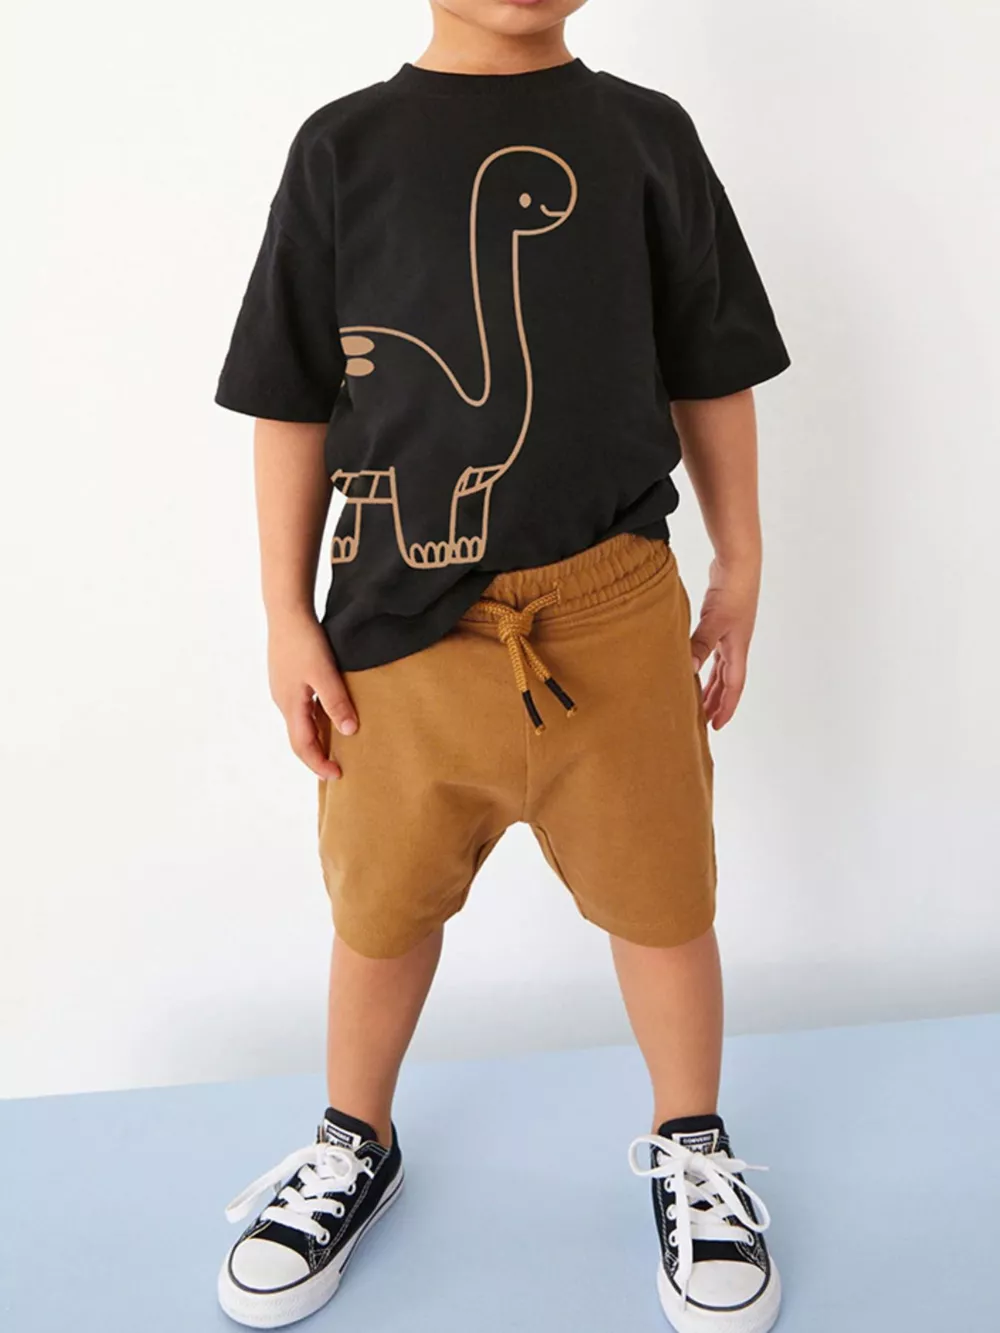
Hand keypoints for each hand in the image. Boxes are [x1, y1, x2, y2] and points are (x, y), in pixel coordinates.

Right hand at [266, 610, 357, 778]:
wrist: (286, 611)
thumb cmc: (305, 640)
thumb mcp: (324, 672)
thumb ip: (336, 702)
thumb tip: (349, 731)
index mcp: (291, 705)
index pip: (303, 746)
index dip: (318, 764)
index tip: (337, 775)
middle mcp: (283, 701)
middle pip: (299, 737)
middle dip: (316, 755)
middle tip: (335, 768)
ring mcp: (283, 689)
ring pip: (299, 722)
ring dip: (315, 737)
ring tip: (334, 746)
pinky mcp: (287, 677)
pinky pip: (300, 708)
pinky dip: (313, 719)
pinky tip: (326, 714)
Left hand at [689, 556, 760, 729]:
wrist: (739, 561)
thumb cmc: (733, 590)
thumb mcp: (715, 621)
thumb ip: (700, 645)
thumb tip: (688, 671)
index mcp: (738, 648)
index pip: (734, 686)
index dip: (725, 707)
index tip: (716, 726)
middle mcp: (736, 643)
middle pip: (726, 680)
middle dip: (715, 701)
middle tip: (702, 720)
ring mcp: (729, 631)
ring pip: (719, 666)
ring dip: (709, 683)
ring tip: (695, 698)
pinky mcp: (719, 619)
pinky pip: (712, 649)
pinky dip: (703, 659)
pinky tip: (691, 661)